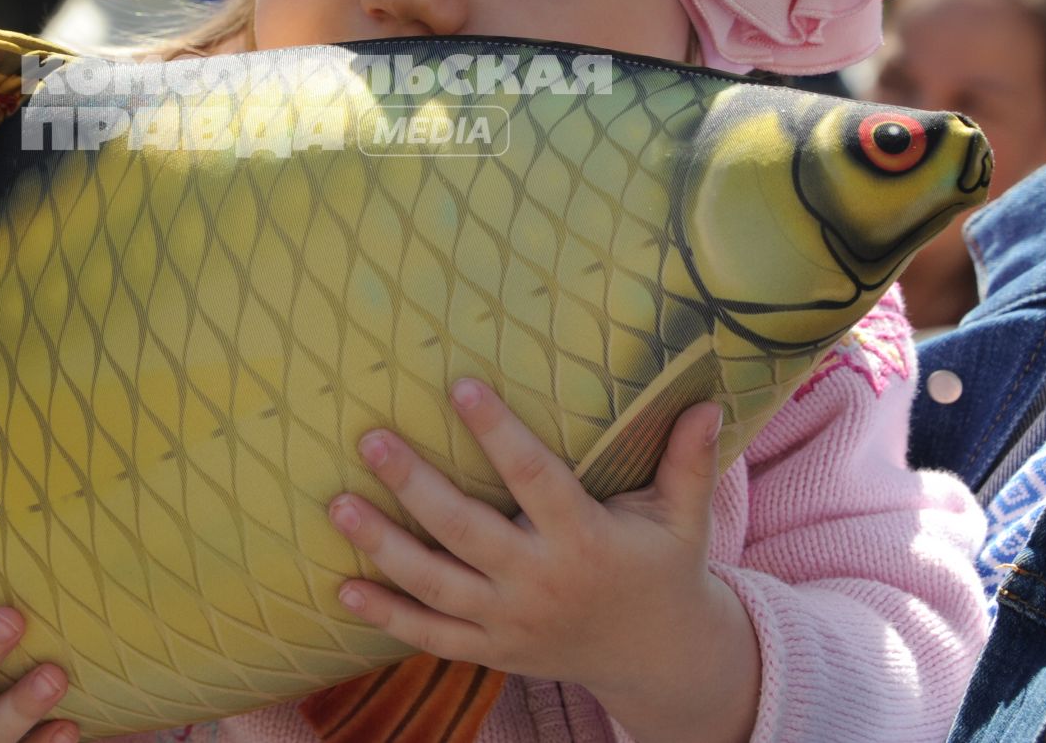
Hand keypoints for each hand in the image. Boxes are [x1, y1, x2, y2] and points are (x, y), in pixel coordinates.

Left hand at [327, 384, 759, 742]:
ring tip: (336, 505)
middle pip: (467, 532)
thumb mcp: (683, 519)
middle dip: (415, 487)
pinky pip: (431, 636)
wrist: (658, 659)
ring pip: (436, 585)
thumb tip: (708, 400)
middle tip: (371, 439)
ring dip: (383, 546)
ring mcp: (511, 622)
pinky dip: (387, 615)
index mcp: (585, 540)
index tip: (461, 386)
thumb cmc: (663, 569)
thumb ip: (688, 461)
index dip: (498, 432)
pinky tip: (343, 586)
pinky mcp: (492, 650)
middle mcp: (541, 583)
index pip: (535, 478)